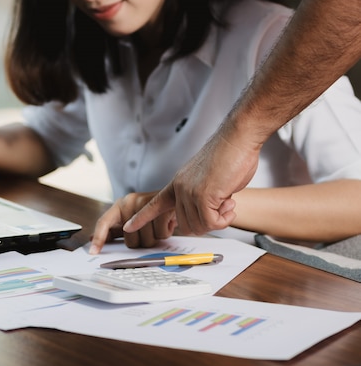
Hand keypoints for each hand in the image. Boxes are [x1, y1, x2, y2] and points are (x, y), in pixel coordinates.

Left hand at [90, 191, 176, 253]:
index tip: (93, 251)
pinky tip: (166, 223)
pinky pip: (160, 234)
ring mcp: (145, 203)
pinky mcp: (161, 207)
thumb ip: (113, 229)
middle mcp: (130, 202)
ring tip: (158, 225)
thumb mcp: (131, 218)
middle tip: (148, 230)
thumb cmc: (151, 211)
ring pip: (146, 240)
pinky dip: (165, 233)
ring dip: (155, 237)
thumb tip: (92, 237)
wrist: (174, 197)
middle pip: (129, 239)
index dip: (98, 238)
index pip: (104, 222)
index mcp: (121, 204)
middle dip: (141, 241)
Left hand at [123, 128, 259, 235]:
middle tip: (223, 207)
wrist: (237, 139)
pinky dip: (224, 219)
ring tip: (227, 201)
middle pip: (187, 225)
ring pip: (200, 226)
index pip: (153, 204)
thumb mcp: (207, 180)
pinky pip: (212, 223)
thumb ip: (200, 196)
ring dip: (219, 220)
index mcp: (178, 183)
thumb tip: (207, 212)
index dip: (140, 217)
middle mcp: (179, 188)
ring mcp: (189, 192)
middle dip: (208, 222)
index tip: (127, 226)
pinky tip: (230, 203)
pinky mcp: (203, 196)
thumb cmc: (228, 157)